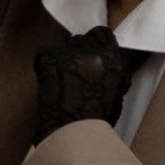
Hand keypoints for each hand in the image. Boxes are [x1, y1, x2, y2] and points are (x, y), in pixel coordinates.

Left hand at [30, 27, 145, 139]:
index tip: (95, 57)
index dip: (99, 45)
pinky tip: (50, 78)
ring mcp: (68, 50)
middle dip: (82, 52)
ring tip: (63, 78)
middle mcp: (91, 48)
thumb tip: (109, 67)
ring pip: (66, 46)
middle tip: (78, 71)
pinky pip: (47, 52)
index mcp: (111, 57)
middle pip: (84, 39)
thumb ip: (113, 73)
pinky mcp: (48, 55)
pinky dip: (48, 63)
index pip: (103, 35)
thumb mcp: (116, 93)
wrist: (71, 130)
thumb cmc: (98, 119)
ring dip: (66, 57)